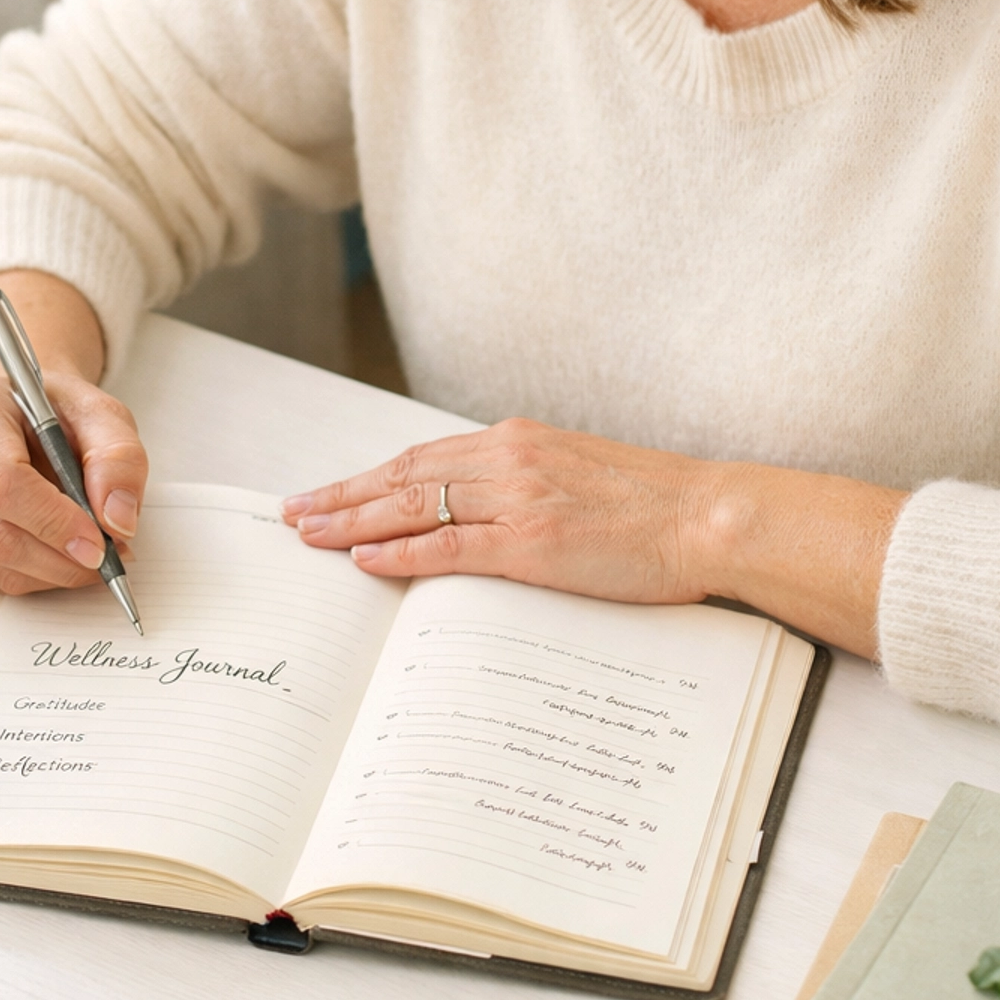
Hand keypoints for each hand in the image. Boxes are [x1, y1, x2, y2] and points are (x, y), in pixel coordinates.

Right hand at [0, 368, 147, 595]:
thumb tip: (117, 519)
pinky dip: (35, 578)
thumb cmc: (52, 411)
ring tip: (93, 551)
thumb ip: (118, 458)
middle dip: (61, 558)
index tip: (98, 541)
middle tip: (108, 556)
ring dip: (53, 572)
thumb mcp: (100, 413)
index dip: (53, 521)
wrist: (20, 414)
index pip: (1, 482)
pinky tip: (59, 553)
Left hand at [281, 418, 715, 601]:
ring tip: (310, 535)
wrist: (707, 515)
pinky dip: (401, 552)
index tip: (326, 491)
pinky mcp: (533, 540)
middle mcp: (509, 458)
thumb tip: (474, 513)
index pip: (422, 456)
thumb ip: (522, 485)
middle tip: (292, 513)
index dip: (366, 476)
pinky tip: (365, 559)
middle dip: (341, 495)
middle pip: (402, 474)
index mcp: (517, 441)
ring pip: (414, 504)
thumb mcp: (575, 477)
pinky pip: (450, 545)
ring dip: (353, 521)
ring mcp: (519, 498)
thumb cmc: (650, 506)